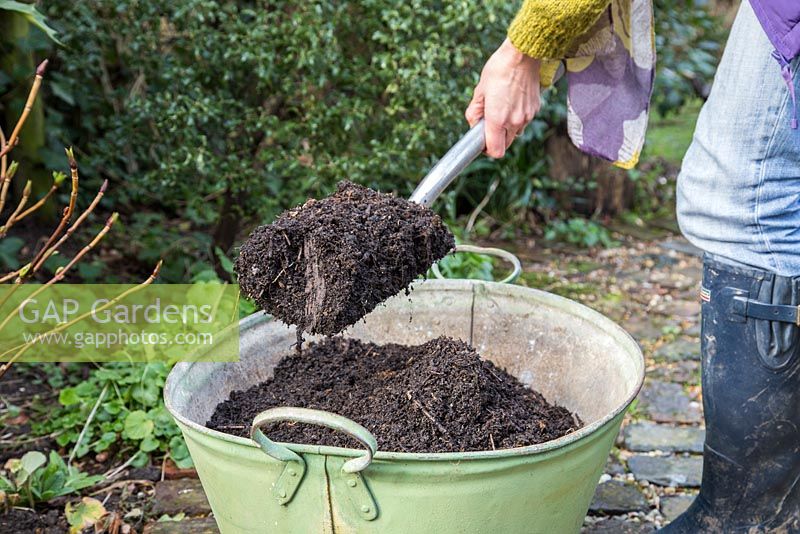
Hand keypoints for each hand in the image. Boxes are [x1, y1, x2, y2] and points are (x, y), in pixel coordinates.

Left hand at [465, 38, 540, 158]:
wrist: (523, 54)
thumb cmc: (499, 69)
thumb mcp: (480, 90)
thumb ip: (475, 111)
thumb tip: (473, 123)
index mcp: (498, 120)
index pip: (496, 151)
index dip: (487, 150)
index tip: (482, 142)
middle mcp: (514, 122)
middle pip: (506, 145)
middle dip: (496, 139)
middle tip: (488, 123)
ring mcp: (527, 116)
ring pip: (515, 133)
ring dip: (507, 128)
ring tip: (501, 108)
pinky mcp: (535, 109)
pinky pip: (524, 120)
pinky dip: (517, 117)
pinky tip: (512, 100)